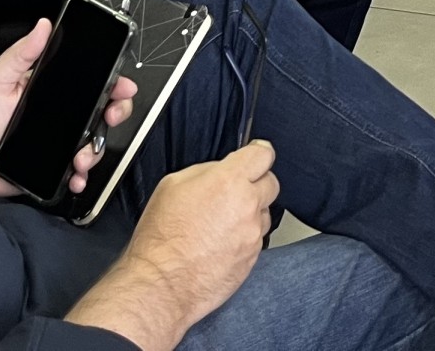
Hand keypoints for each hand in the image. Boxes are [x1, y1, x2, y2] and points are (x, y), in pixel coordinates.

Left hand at [0, 17, 136, 198]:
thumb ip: (20, 54)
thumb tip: (42, 27)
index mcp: (50, 89)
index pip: (89, 80)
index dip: (111, 82)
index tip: (121, 86)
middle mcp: (60, 113)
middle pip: (100, 109)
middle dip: (114, 113)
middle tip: (109, 117)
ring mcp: (59, 139)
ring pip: (94, 141)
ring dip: (95, 149)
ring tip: (80, 156)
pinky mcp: (54, 164)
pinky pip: (78, 169)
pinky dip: (82, 174)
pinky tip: (75, 174)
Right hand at [67, 143, 278, 348]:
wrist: (163, 283)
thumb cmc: (162, 238)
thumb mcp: (172, 185)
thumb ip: (204, 171)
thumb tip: (219, 172)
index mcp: (228, 182)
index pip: (262, 155)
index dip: (258, 151)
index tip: (254, 154)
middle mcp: (247, 206)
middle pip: (271, 183)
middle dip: (257, 182)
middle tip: (236, 190)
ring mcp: (253, 235)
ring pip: (265, 214)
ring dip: (251, 213)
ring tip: (222, 223)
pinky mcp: (252, 259)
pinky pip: (256, 240)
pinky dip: (244, 238)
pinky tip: (221, 243)